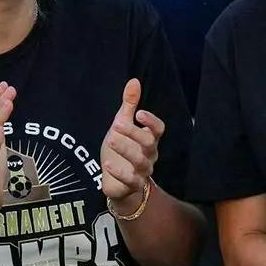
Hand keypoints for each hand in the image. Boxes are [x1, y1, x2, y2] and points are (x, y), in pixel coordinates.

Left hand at [101, 79, 162, 211]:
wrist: (117, 182)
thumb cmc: (122, 150)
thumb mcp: (122, 125)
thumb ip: (129, 105)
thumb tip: (134, 80)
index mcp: (149, 139)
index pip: (158, 129)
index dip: (151, 121)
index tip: (139, 113)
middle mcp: (149, 154)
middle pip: (148, 142)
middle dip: (133, 133)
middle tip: (116, 125)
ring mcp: (143, 171)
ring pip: (140, 161)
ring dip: (125, 149)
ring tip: (110, 139)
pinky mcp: (133, 185)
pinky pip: (131, 180)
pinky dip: (119, 172)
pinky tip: (107, 163)